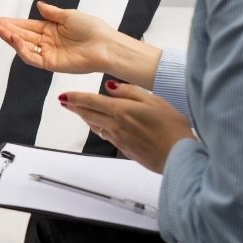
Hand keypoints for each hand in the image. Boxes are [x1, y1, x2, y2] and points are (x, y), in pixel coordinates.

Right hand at [0, 2, 160, 86]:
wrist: (106, 46)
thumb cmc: (93, 29)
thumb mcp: (70, 16)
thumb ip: (52, 13)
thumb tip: (39, 5)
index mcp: (51, 29)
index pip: (25, 25)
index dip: (10, 21)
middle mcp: (47, 42)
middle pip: (21, 34)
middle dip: (5, 28)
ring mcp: (48, 53)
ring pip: (23, 46)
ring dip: (10, 38)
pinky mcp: (51, 64)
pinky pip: (32, 57)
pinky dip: (21, 49)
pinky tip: (14, 39)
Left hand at [60, 81, 194, 172]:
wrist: (178, 156)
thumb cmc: (171, 128)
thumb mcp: (154, 100)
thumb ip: (130, 91)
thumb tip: (111, 86)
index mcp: (121, 111)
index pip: (91, 102)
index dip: (75, 98)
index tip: (64, 95)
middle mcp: (115, 126)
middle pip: (88, 114)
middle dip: (74, 107)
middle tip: (65, 102)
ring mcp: (119, 139)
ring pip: (95, 126)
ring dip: (84, 118)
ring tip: (78, 112)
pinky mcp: (124, 150)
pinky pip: (106, 136)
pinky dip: (98, 128)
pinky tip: (99, 127)